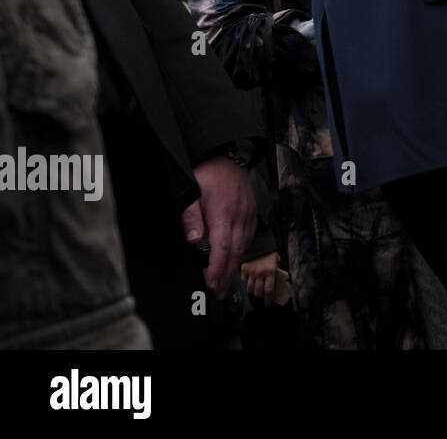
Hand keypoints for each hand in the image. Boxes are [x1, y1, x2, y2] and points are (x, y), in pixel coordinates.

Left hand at [182, 156, 255, 299]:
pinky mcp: (251, 213)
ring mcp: (248, 215)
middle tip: (219, 293)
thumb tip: (193, 240)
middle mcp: (240, 216)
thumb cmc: (209, 173)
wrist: (227, 157)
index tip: (211, 284)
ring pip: (243, 246)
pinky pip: (248, 237)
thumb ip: (191, 217)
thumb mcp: (192, 192)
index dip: (217, 269)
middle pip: (235, 253)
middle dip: (227, 275)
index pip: (222, 248)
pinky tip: (234, 258)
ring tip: (225, 282)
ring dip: (234, 266)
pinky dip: (241, 251)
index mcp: (224, 213)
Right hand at [241, 251, 279, 307]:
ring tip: (255, 293)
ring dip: (253, 293)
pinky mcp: (244, 269)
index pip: (269, 290)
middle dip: (260, 297)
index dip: (268, 299)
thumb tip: (276, 280)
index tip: (268, 304)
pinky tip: (248, 286)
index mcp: (270, 271)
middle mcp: (260, 273)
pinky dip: (246, 285)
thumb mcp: (276, 261)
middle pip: (258, 292)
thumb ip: (275, 271)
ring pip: (250, 288)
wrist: (259, 243)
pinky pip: (243, 281)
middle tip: (261, 298)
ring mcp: (251, 272)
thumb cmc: (269, 252)